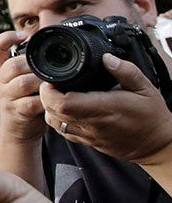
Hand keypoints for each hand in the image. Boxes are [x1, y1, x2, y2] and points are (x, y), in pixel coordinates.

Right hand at [0, 31, 45, 143]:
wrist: (19, 131)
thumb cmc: (26, 101)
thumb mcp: (24, 80)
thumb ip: (31, 65)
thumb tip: (54, 44)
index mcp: (2, 69)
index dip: (6, 38)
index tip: (23, 36)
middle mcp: (0, 80)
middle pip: (14, 65)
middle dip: (35, 65)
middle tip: (51, 69)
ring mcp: (6, 96)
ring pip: (23, 82)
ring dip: (42, 82)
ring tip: (55, 83)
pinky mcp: (16, 111)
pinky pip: (32, 102)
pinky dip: (46, 100)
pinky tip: (54, 99)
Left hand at [40, 53, 171, 164]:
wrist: (157, 145)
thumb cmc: (151, 116)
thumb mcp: (145, 88)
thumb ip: (125, 71)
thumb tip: (107, 57)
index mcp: (105, 108)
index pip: (65, 103)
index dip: (50, 90)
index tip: (52, 78)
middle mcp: (93, 124)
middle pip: (53, 111)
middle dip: (45, 95)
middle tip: (52, 83)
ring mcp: (89, 135)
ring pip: (54, 122)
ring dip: (49, 107)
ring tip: (58, 94)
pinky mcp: (88, 142)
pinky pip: (63, 131)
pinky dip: (57, 118)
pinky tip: (65, 108)